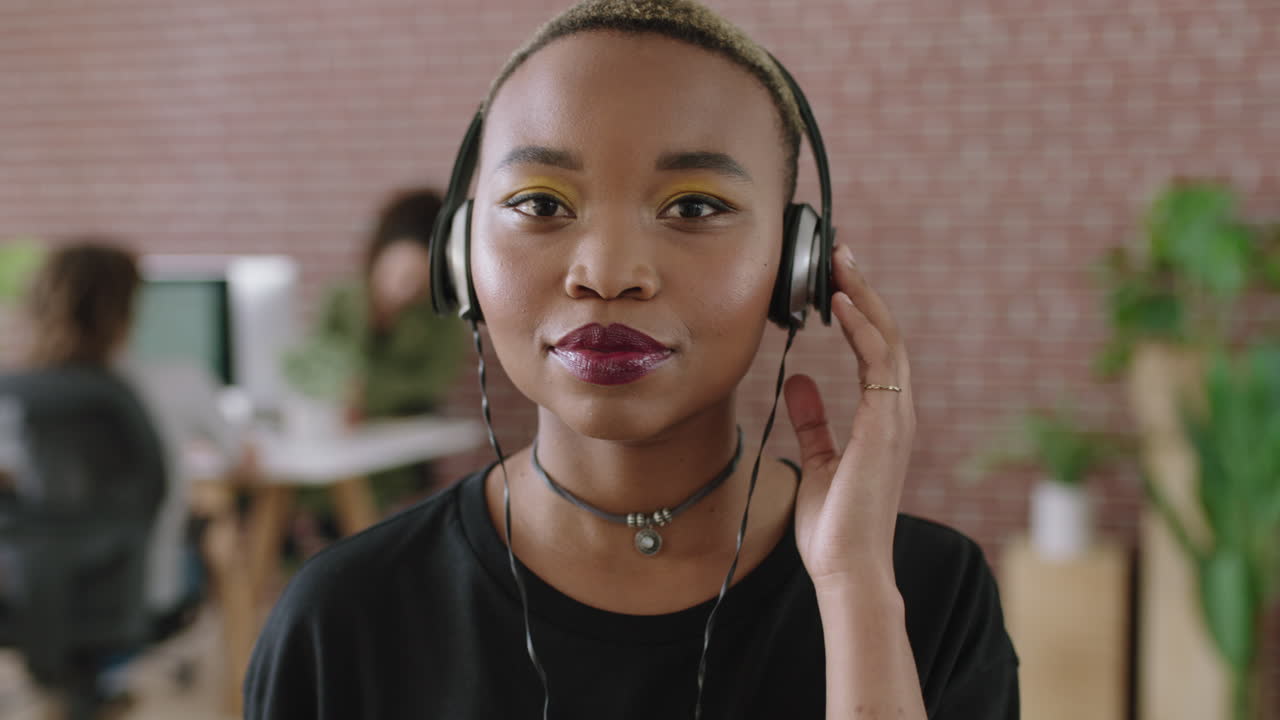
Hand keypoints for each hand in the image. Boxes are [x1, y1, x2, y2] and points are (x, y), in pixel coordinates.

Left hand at [785, 244, 915, 589]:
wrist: (848, 567)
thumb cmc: (836, 525)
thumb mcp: (818, 461)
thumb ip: (815, 422)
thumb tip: (800, 382)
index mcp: (882, 420)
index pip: (876, 351)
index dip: (860, 312)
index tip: (838, 280)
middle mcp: (896, 413)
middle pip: (886, 335)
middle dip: (864, 291)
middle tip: (842, 253)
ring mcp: (896, 418)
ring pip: (887, 340)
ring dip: (864, 298)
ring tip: (842, 263)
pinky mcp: (886, 425)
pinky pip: (878, 364)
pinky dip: (861, 329)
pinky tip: (841, 303)